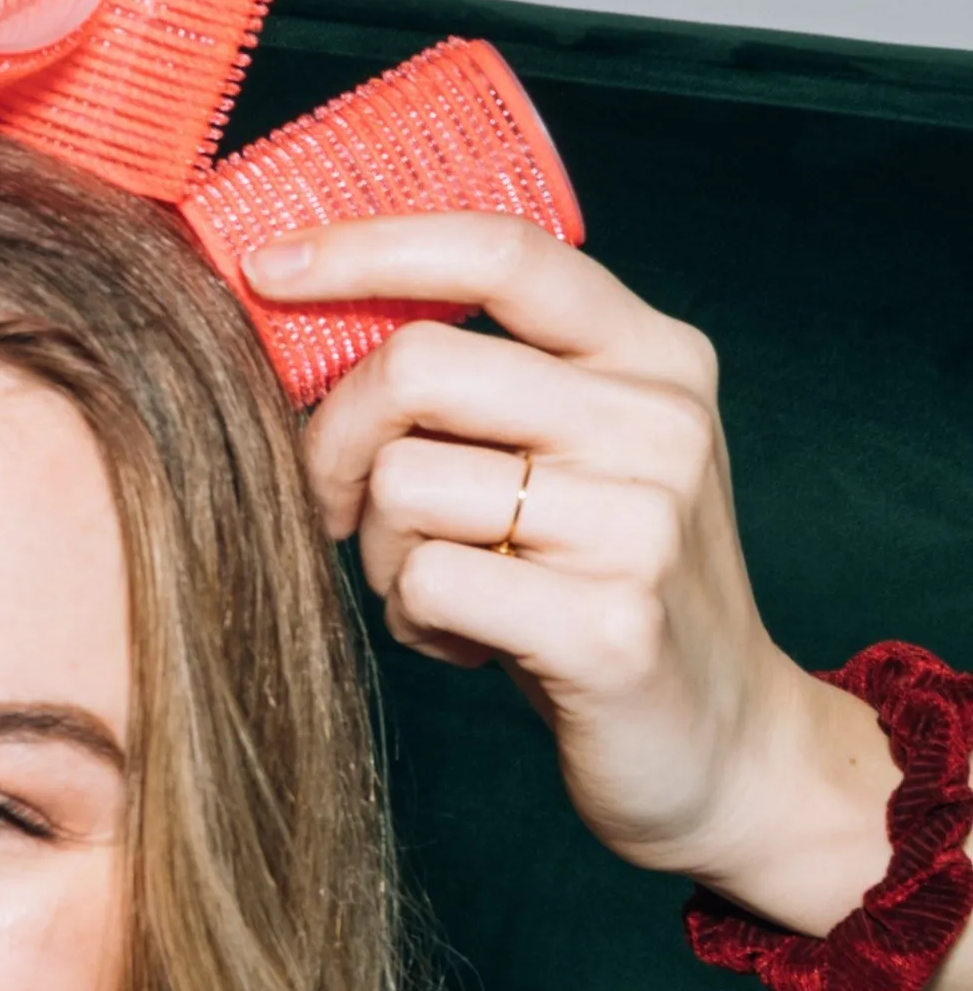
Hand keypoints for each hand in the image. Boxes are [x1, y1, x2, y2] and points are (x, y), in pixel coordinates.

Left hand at [267, 214, 897, 929]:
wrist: (721, 743)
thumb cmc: (594, 581)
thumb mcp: (565, 450)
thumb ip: (478, 376)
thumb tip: (294, 306)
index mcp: (652, 354)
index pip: (500, 253)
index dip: (367, 247)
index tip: (269, 268)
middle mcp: (660, 420)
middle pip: (415, 366)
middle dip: (335, 441)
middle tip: (338, 506)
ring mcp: (645, 520)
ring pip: (403, 481)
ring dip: (380, 549)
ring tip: (444, 587)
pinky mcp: (610, 623)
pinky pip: (423, 581)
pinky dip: (415, 620)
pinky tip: (471, 641)